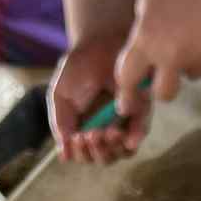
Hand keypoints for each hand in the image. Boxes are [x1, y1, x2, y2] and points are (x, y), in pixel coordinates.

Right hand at [48, 29, 138, 164]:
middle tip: (90, 134)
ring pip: (121, 153)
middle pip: (103, 158)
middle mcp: (105, 130)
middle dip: (95, 152)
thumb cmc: (77, 68)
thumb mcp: (59, 96)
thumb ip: (60, 124)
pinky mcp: (141, 112)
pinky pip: (139, 133)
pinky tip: (120, 134)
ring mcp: (124, 123)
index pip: (83, 155)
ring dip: (111, 149)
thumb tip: (64, 156)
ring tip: (102, 132)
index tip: (76, 138)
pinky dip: (132, 139)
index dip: (79, 153)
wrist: (98, 42)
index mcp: (83, 129)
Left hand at [113, 0, 200, 130]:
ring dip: (188, 64)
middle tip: (162, 77)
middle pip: (164, 95)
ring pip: (191, 74)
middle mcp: (172, 54)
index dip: (126, 92)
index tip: (125, 102)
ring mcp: (199, 54)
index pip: (128, 79)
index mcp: (147, 40)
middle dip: (161, 89)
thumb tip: (148, 62)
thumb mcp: (147, 4)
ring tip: (191, 32)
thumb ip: (146, 36)